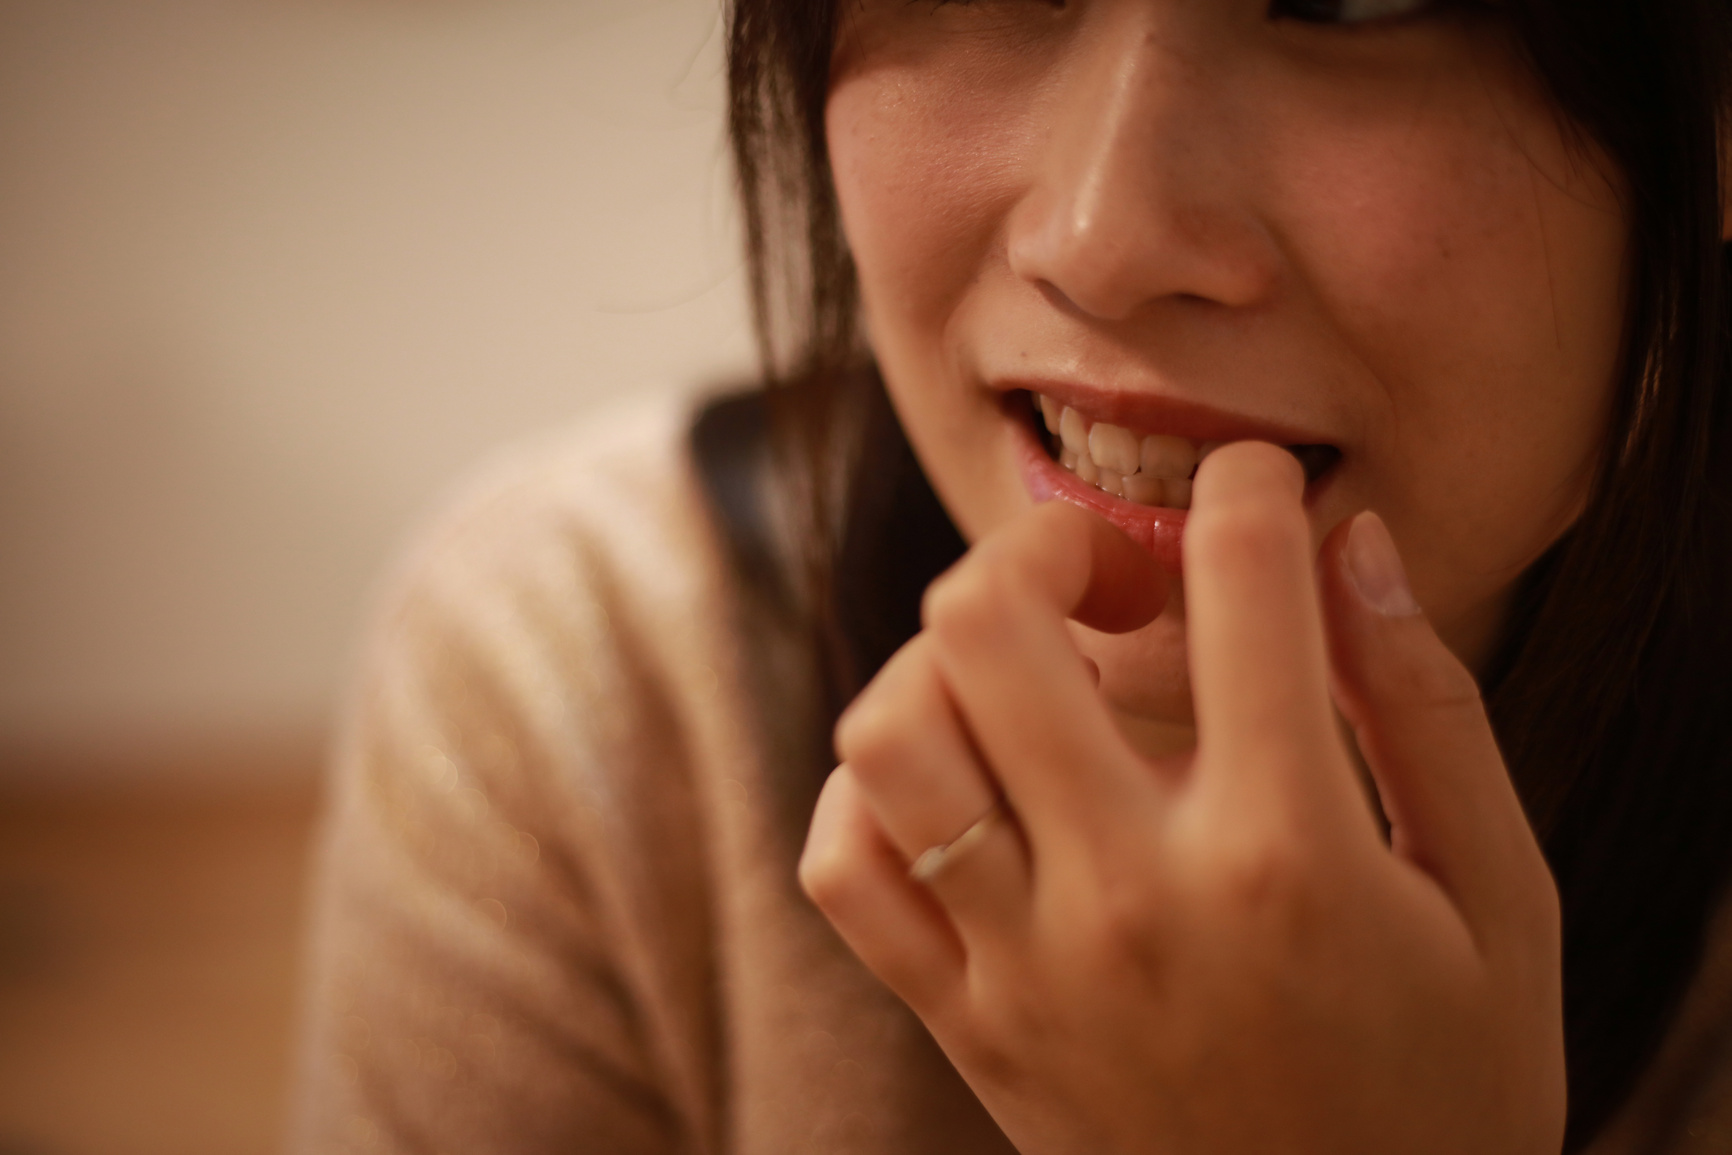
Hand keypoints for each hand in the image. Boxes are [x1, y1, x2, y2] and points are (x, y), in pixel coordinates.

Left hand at [799, 442, 1564, 1154]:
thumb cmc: (1447, 1089)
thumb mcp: (1499, 904)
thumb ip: (1429, 711)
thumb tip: (1357, 546)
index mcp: (1288, 854)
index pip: (1238, 583)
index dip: (1249, 490)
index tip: (1254, 496)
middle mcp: (1130, 897)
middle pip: (989, 624)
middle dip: (1045, 546)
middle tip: (1106, 578)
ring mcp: (1027, 968)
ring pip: (892, 734)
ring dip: (942, 662)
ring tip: (1021, 675)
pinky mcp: (968, 1027)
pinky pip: (848, 871)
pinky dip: (872, 796)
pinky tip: (955, 786)